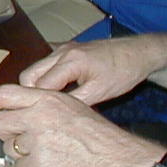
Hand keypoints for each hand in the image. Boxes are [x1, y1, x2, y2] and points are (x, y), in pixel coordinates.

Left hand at [0, 85, 158, 166]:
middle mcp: (38, 115)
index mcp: (46, 98)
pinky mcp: (39, 162)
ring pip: (8, 147)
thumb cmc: (98, 134)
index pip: (3, 94)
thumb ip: (41, 104)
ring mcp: (37, 139)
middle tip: (21, 137)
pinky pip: (21, 166)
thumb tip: (15, 109)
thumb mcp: (70, 105)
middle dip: (6, 132)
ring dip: (21, 152)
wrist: (118, 159)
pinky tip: (52, 164)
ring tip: (47, 151)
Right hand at [17, 38, 166, 105]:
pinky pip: (45, 64)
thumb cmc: (124, 71)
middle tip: (42, 111)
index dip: (37, 103)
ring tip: (50, 103)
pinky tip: (56, 90)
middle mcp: (61, 52)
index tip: (39, 118)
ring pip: (35, 69)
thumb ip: (74, 102)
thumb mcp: (100, 92)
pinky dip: (45, 77)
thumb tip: (53, 114)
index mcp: (70, 61)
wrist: (138, 53)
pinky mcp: (65, 49)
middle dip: (31, 94)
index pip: (39, 85)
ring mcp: (62, 49)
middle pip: (28, 75)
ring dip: (38, 86)